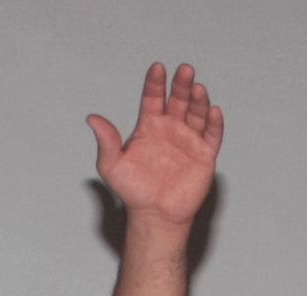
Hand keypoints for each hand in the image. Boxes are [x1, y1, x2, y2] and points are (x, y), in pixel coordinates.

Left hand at [88, 62, 222, 231]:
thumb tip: (92, 118)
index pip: (153, 97)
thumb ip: (106, 141)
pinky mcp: (204, 156)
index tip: (157, 68)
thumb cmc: (133, 191)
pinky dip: (214, 123)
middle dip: (182, 84)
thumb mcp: (112, 165)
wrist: (155, 215)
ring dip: (198, 100)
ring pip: (196, 113)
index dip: (155, 83)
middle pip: (178, 100)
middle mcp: (171, 129)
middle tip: (185, 70)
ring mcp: (189, 141)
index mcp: (149, 126)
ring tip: (197, 88)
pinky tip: (213, 111)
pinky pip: (212, 136)